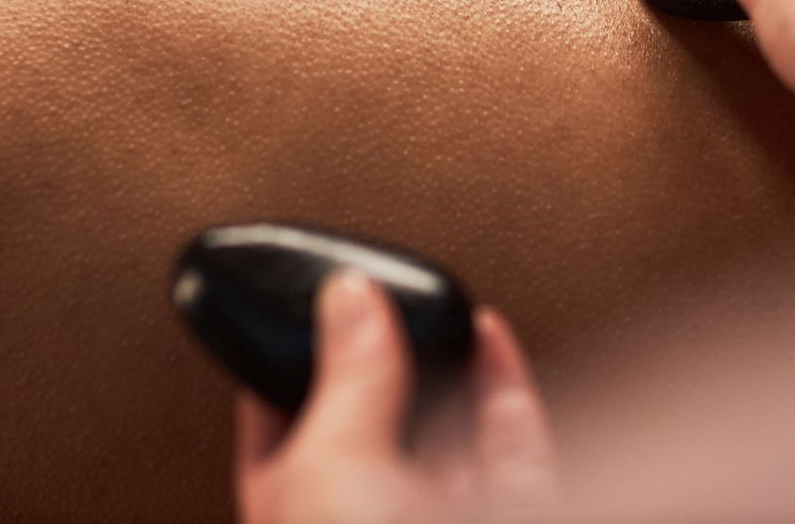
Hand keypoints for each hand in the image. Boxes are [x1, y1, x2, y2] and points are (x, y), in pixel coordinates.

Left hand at [236, 270, 560, 523]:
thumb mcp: (331, 466)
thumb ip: (344, 376)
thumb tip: (347, 300)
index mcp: (295, 518)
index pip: (278, 428)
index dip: (284, 360)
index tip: (301, 300)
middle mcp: (369, 523)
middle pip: (373, 424)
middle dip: (381, 358)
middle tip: (384, 294)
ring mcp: (444, 519)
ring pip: (446, 432)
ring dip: (446, 362)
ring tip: (438, 303)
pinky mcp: (516, 511)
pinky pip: (509, 440)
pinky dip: (501, 379)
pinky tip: (486, 331)